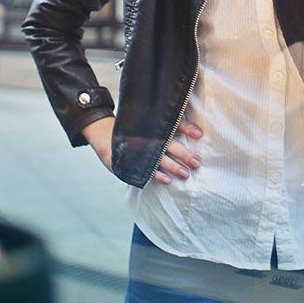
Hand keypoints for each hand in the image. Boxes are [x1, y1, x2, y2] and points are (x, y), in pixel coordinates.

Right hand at [80, 117, 203, 184]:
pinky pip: (146, 170)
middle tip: (197, 162)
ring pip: (160, 159)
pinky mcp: (133, 162)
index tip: (199, 135)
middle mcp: (149, 137)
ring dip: (174, 167)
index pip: (173, 124)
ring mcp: (141, 151)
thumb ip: (165, 122)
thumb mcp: (146, 121)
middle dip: (184, 154)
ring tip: (186, 174)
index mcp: (154, 125)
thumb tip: (193, 126)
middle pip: (170, 145)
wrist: (104, 135)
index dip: (187, 128)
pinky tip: (167, 180)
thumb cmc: (133, 129)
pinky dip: (156, 175)